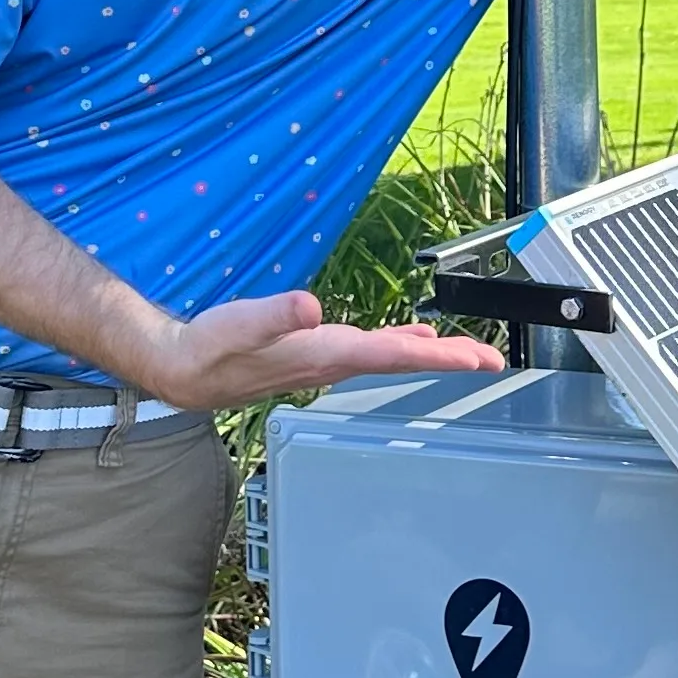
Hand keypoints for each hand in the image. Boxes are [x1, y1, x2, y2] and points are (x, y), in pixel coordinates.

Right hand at [142, 289, 504, 412]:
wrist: (185, 370)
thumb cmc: (210, 348)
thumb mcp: (238, 325)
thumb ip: (274, 314)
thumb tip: (309, 306)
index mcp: (324, 354)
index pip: (393, 355)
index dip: (438, 354)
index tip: (476, 359)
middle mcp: (333, 362)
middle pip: (403, 360)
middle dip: (449, 360)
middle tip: (492, 360)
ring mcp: (327, 361)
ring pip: (392, 357)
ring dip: (430, 354)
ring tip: (466, 353)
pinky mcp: (317, 354)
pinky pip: (372, 351)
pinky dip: (399, 344)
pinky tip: (412, 337)